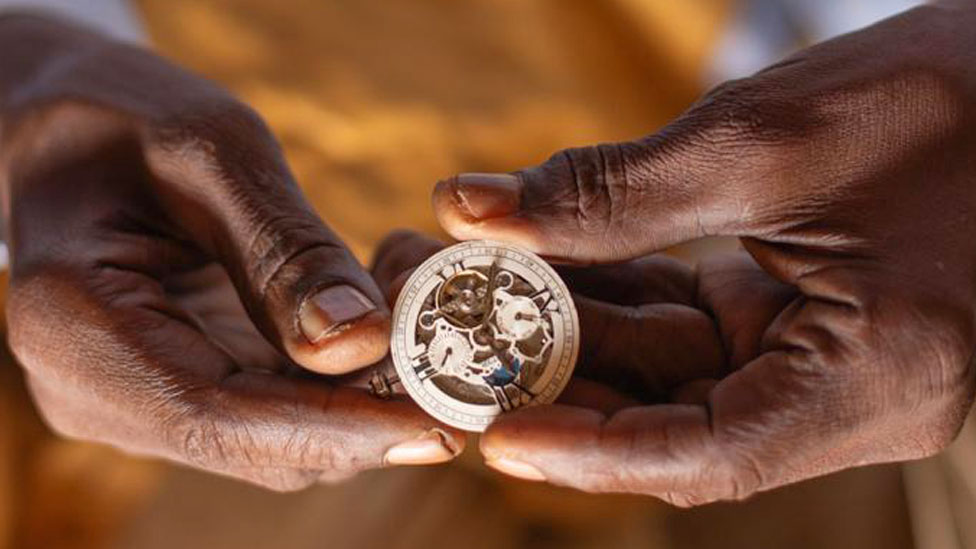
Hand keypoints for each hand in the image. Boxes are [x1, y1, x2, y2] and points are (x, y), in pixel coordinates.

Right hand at [0, 15, 460, 489]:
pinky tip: (389, 324)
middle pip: (257, 442)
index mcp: (77, 324)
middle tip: (468, 369)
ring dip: (366, 394)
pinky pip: (274, 408)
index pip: (218, 416)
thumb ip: (283, 252)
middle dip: (370, 412)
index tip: (440, 423)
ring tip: (436, 330)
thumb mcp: (212, 154)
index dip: (336, 427)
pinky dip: (341, 377)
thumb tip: (360, 341)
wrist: (71, 130)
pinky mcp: (176, 390)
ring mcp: (135, 400)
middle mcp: (96, 389)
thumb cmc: (127, 117)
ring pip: (278, 437)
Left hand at [431, 2, 975, 503]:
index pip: (708, 454)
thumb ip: (609, 194)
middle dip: (566, 385)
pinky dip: (624, 302)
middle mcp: (854, 396)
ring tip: (484, 307)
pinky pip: (696, 330)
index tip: (496, 436)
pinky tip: (548, 271)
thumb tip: (470, 207)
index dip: (592, 452)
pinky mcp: (803, 320)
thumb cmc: (942, 96)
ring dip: (582, 339)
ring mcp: (828, 360)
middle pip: (677, 419)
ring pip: (677, 375)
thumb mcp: (760, 145)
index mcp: (878, 378)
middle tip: (462, 356)